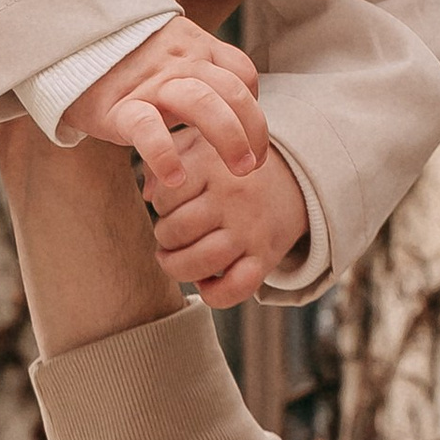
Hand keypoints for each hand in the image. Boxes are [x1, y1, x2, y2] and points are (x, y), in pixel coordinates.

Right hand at [62, 17, 268, 190]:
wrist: (62, 38)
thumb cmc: (116, 57)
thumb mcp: (160, 53)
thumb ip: (186, 80)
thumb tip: (204, 135)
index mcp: (193, 47)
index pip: (242, 73)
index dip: (253, 106)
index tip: (250, 136)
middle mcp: (179, 61)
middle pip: (234, 91)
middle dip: (254, 130)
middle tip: (254, 166)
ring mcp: (151, 82)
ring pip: (205, 104)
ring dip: (230, 139)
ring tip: (239, 173)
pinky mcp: (119, 106)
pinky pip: (149, 130)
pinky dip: (165, 155)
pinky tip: (175, 180)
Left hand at [145, 136, 309, 307]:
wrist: (292, 178)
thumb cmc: (229, 166)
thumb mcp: (199, 145)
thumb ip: (168, 157)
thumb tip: (148, 193)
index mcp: (213, 165)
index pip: (167, 194)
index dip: (160, 204)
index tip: (170, 204)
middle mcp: (233, 198)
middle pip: (178, 230)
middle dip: (165, 237)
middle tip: (171, 234)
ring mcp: (250, 230)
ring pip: (202, 262)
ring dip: (178, 267)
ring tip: (176, 259)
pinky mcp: (265, 257)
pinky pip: (236, 288)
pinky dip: (214, 295)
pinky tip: (206, 282)